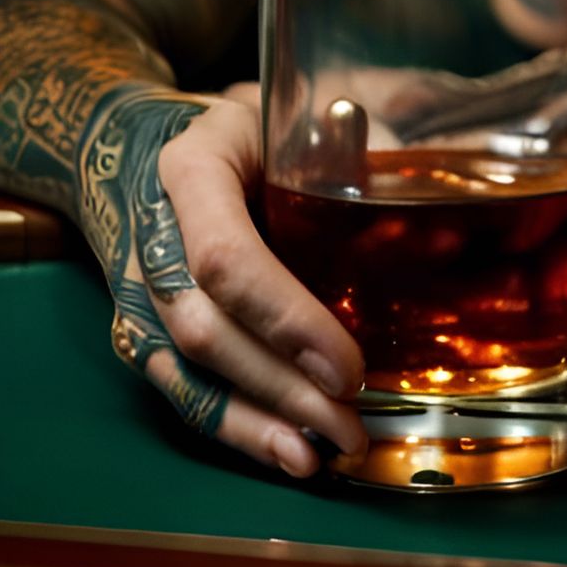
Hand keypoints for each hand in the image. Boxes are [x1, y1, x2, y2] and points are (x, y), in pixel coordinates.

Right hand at [78, 84, 367, 479]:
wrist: (143, 144)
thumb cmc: (242, 128)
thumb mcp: (293, 113)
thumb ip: (354, 145)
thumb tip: (431, 189)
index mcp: (190, 170)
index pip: (224, 257)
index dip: (285, 318)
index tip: (346, 365)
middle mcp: (149, 236)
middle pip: (207, 328)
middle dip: (281, 385)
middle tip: (352, 422)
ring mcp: (135, 291)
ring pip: (186, 371)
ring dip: (257, 421)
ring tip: (324, 454)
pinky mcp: (139, 331)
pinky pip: (179, 389)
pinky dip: (232, 426)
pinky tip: (285, 451)